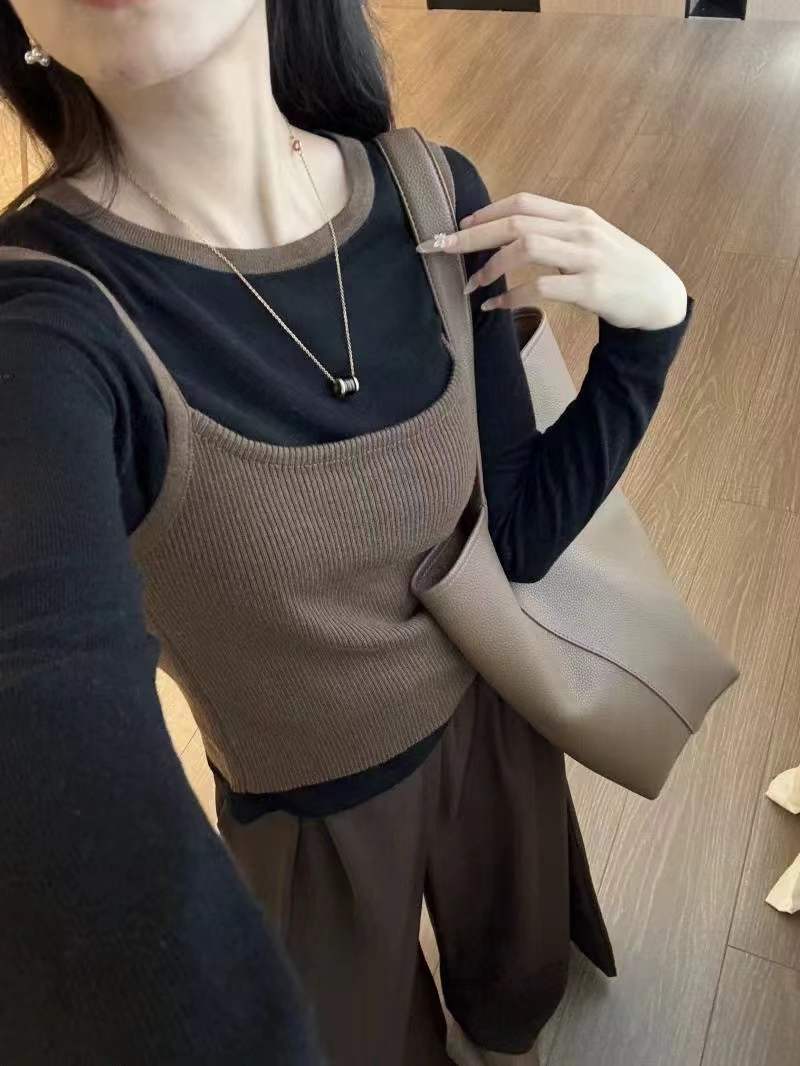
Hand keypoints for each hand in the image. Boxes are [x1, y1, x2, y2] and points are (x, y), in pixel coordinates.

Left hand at [416, 193, 687, 330]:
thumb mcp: (588, 244)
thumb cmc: (618, 272)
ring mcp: (586, 257)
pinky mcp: (590, 288)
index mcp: (576, 216)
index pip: (523, 202)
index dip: (486, 212)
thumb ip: (555, 236)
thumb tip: (508, 239)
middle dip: (472, 236)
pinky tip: (495, 307)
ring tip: (471, 287)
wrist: (659, 298)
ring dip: (490, 267)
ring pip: (525, 248)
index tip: (457, 227)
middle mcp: (580, 230)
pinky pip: (540, 288)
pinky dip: (511, 297)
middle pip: (515, 222)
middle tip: (441, 249)